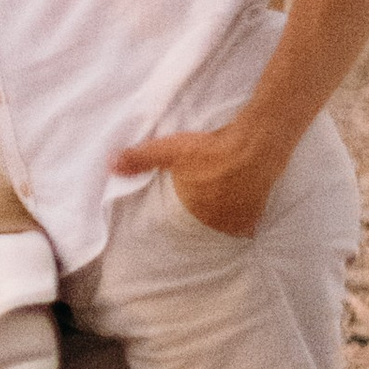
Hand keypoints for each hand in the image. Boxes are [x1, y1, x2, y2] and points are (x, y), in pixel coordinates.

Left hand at [115, 119, 279, 240]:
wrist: (256, 144)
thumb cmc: (212, 149)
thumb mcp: (171, 150)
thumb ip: (141, 159)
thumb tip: (111, 166)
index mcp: (193, 211)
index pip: (182, 219)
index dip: (183, 208)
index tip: (184, 205)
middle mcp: (216, 222)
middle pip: (204, 221)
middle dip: (202, 213)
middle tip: (203, 201)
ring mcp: (239, 220)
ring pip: (224, 224)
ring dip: (221, 217)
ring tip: (219, 205)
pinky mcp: (257, 214)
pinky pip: (246, 225)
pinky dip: (241, 220)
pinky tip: (239, 210)